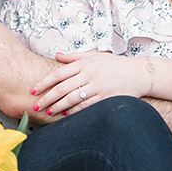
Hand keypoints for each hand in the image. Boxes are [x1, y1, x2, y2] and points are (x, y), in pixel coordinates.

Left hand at [30, 51, 148, 114]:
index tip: (33, 90)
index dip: (44, 83)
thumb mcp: (94, 56)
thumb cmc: (114, 64)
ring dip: (58, 107)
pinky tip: (66, 114)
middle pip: (62, 88)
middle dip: (47, 98)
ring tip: (48, 111)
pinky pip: (86, 106)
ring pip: (72, 99)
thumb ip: (74, 57)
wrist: (138, 73)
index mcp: (85, 63)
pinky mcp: (106, 98)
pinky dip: (75, 111)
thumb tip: (56, 55)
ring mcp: (98, 87)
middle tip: (35, 105)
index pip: (59, 74)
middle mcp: (90, 74)